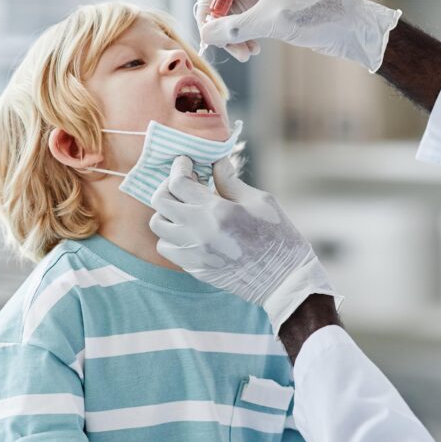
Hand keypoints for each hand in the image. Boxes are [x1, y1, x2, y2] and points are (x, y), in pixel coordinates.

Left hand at [150, 157, 339, 332]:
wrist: (282, 279)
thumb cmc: (278, 236)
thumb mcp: (260, 201)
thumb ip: (231, 181)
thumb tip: (215, 162)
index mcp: (218, 211)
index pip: (179, 182)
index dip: (179, 167)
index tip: (185, 162)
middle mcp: (199, 232)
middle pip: (160, 201)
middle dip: (168, 185)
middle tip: (184, 182)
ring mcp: (194, 252)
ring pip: (158, 225)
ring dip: (167, 211)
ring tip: (185, 208)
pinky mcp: (194, 268)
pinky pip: (166, 248)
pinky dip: (171, 235)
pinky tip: (188, 229)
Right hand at [195, 0, 401, 71]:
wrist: (351, 27)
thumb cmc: (316, 16)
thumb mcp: (270, 22)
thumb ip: (234, 28)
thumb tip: (205, 34)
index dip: (206, 11)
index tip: (209, 36)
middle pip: (222, 1)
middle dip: (222, 27)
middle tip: (231, 49)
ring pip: (235, 15)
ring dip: (234, 36)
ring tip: (246, 54)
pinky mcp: (275, 9)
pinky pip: (248, 22)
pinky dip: (246, 36)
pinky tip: (254, 50)